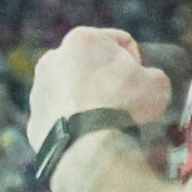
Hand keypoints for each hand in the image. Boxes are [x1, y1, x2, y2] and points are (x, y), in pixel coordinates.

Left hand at [24, 27, 171, 160]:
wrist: (89, 152)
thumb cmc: (125, 107)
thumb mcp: (158, 84)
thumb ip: (151, 75)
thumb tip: (147, 82)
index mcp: (82, 39)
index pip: (119, 41)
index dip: (137, 62)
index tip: (142, 82)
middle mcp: (53, 59)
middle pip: (90, 66)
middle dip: (106, 81)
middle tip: (124, 103)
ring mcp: (39, 92)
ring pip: (71, 92)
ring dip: (88, 102)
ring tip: (106, 125)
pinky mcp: (34, 122)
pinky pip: (60, 119)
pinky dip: (74, 126)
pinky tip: (89, 139)